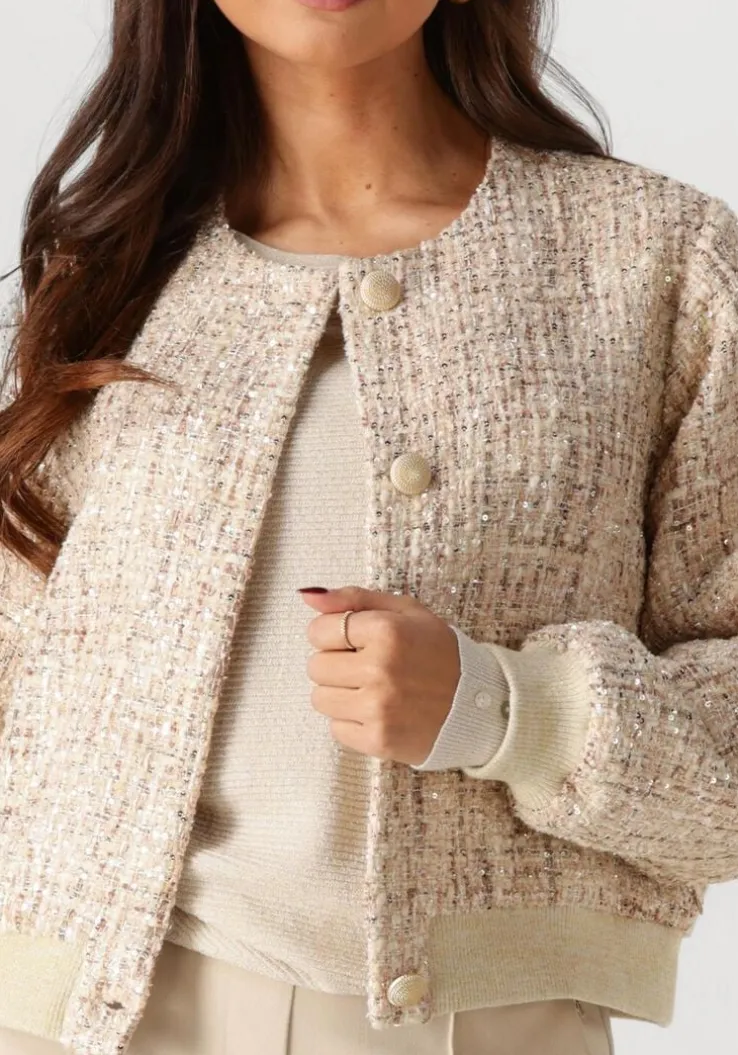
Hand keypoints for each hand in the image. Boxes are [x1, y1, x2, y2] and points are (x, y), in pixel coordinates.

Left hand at [299, 585, 460, 766]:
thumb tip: (307, 595)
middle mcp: (380, 668)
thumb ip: (355, 599)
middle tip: (367, 667)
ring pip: (320, 699)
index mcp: (387, 631)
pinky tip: (378, 712)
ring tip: (372, 690)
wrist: (478, 704)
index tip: (354, 641)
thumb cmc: (438, 652)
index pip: (318, 631)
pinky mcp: (378, 739)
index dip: (332, 635)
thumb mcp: (405, 612)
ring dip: (340, 694)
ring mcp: (378, 707)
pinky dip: (352, 721)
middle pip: (315, 666)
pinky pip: (336, 728)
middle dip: (336, 665)